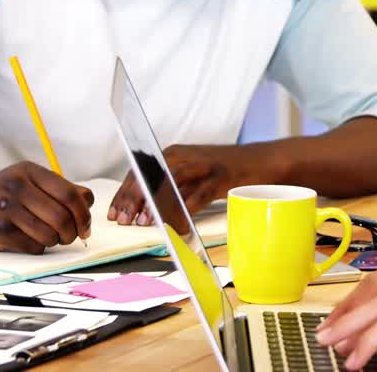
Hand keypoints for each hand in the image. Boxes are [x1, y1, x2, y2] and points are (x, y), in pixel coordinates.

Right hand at [0, 162, 93, 253]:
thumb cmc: (6, 193)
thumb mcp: (31, 179)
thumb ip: (61, 188)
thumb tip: (88, 202)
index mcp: (30, 171)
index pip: (69, 194)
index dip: (83, 214)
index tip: (86, 226)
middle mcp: (16, 187)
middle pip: (61, 216)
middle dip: (72, 232)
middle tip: (71, 237)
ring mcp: (4, 209)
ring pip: (48, 234)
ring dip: (56, 241)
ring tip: (52, 238)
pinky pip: (32, 246)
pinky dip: (39, 248)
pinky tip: (34, 242)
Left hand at [108, 143, 249, 225]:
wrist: (262, 160)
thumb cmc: (224, 172)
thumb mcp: (192, 176)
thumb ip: (170, 189)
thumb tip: (144, 212)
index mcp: (173, 153)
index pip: (140, 171)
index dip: (125, 192)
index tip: (114, 212)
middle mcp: (185, 155)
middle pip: (151, 174)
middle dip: (134, 199)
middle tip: (124, 220)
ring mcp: (203, 164)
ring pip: (170, 181)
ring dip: (155, 203)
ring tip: (143, 221)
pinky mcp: (220, 176)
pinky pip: (198, 195)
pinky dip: (184, 210)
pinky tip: (176, 224)